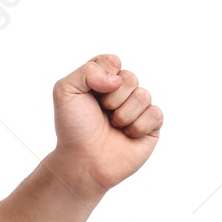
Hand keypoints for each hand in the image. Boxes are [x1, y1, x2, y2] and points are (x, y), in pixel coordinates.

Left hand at [49, 54, 163, 196]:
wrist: (83, 160)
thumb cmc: (73, 127)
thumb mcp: (65, 91)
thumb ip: (87, 71)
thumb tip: (117, 77)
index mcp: (101, 80)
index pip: (112, 61)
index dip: (103, 75)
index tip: (91, 91)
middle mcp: (121, 92)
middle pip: (130, 77)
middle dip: (112, 98)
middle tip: (102, 113)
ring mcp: (137, 109)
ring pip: (143, 96)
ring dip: (123, 114)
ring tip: (113, 126)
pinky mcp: (151, 126)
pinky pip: (155, 114)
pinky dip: (138, 126)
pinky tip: (127, 135)